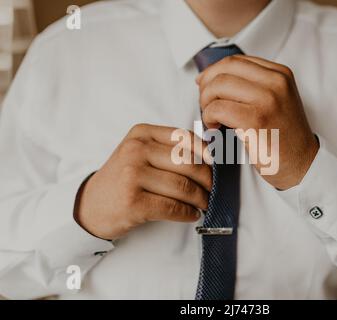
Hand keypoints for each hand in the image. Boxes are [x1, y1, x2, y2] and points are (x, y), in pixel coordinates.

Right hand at [74, 124, 211, 239]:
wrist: (91, 205)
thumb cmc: (124, 178)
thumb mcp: (141, 152)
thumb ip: (169, 149)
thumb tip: (211, 159)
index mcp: (141, 133)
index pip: (185, 137)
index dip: (206, 152)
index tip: (217, 165)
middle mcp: (136, 150)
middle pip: (188, 163)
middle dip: (208, 180)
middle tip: (214, 190)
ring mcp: (132, 175)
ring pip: (183, 186)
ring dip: (201, 199)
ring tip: (205, 203)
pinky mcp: (133, 201)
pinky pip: (172, 207)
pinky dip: (188, 213)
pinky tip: (192, 214)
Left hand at [197, 55, 318, 189]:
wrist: (303, 165)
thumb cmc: (284, 137)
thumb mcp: (276, 100)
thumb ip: (252, 86)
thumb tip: (211, 78)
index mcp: (280, 74)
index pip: (236, 61)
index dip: (213, 71)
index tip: (203, 86)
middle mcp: (276, 82)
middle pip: (225, 69)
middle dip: (206, 86)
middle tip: (205, 105)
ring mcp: (268, 100)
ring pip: (218, 86)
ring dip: (206, 103)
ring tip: (211, 119)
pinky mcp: (256, 120)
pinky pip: (218, 109)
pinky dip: (209, 118)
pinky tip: (214, 129)